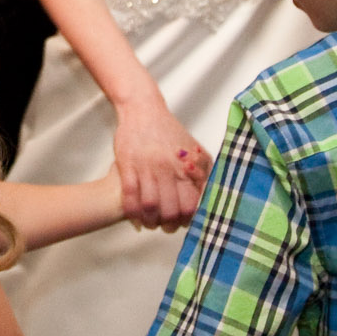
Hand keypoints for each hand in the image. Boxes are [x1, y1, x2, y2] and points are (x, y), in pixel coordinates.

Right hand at [112, 97, 209, 228]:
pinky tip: (135, 217)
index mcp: (186, 165)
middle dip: (169, 225)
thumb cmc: (169, 131)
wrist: (143, 109)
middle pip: (171, 210)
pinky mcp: (127, 165)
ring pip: (149, 206)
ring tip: (151, 222)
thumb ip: (204, 173)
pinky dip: (132, 212)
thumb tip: (209, 197)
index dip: (188, 220)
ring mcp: (146, 166)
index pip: (191, 204)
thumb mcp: (194, 149)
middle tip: (167, 226)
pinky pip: (129, 196)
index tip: (184, 222)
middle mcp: (168, 167)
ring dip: (150, 221)